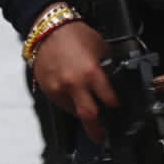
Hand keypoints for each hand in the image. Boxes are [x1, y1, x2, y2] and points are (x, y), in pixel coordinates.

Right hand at [30, 20, 118, 143]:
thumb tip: (114, 77)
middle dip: (97, 130)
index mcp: (91, 72)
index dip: (114, 104)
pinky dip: (68, 101)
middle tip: (101, 136)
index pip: (108, 99)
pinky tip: (71, 91)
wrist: (47, 28)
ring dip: (81, 110)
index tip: (115, 106)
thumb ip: (107, 64)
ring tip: (84, 102)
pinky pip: (61, 102)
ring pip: (73, 111)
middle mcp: (74, 84)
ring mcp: (59, 88)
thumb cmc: (72, 33)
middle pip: (89, 116)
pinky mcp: (48, 89)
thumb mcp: (99, 45)